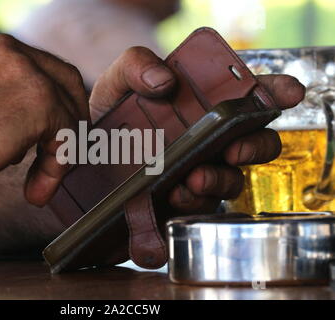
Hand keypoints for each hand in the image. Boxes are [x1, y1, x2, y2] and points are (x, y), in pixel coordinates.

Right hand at [0, 31, 88, 209]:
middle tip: (64, 153)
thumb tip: (33, 125)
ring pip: (68, 112)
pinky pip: (66, 135)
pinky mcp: (40, 100)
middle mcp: (10, 49)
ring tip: (41, 183)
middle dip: (71, 119)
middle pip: (66, 80)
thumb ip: (2, 100)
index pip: (42, 69)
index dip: (56, 101)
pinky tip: (37, 188)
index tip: (53, 132)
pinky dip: (57, 165)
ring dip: (61, 152)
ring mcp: (27, 71)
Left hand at [90, 47, 305, 214]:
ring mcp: (197, 176)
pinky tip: (172, 201)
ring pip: (229, 183)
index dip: (275, 93)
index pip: (250, 99)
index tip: (286, 93)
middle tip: (233, 149)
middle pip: (254, 146)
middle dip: (252, 147)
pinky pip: (198, 212)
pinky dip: (191, 208)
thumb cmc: (107, 118)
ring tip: (191, 180)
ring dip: (216, 182)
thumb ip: (135, 66)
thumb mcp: (115, 84)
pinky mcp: (180, 206)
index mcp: (203, 109)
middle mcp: (209, 144)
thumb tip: (163, 80)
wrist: (81, 162)